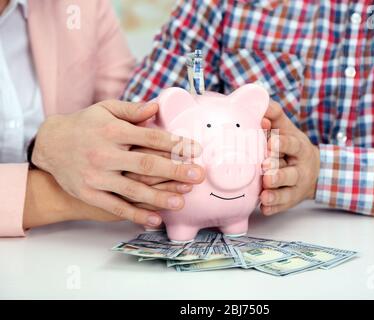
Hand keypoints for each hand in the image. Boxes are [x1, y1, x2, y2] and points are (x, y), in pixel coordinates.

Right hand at [32, 100, 204, 226]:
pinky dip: (136, 215)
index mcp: (112, 131)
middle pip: (146, 165)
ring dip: (160, 197)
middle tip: (199, 176)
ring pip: (133, 189)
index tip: (196, 150)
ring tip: (182, 202)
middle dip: (175, 171)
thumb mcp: (105, 110)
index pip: (150, 138)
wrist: (50, 145)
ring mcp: (96, 176)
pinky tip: (155, 220)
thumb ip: (132, 110)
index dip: (176, 144)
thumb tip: (157, 107)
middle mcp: (104, 154)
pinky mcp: (89, 193)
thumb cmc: (84, 125)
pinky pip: (116, 206)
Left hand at [259, 100, 320, 214]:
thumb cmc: (291, 146)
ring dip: (275, 194)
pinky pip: (282, 207)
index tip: (271, 141)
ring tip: (264, 194)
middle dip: (278, 173)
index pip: (293, 145)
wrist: (313, 171)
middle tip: (265, 170)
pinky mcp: (289, 201)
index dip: (283, 144)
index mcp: (299, 148)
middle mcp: (300, 169)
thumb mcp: (287, 128)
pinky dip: (273, 208)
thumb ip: (274, 115)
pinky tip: (264, 208)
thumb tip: (259, 102)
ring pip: (287, 192)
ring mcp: (295, 187)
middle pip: (291, 173)